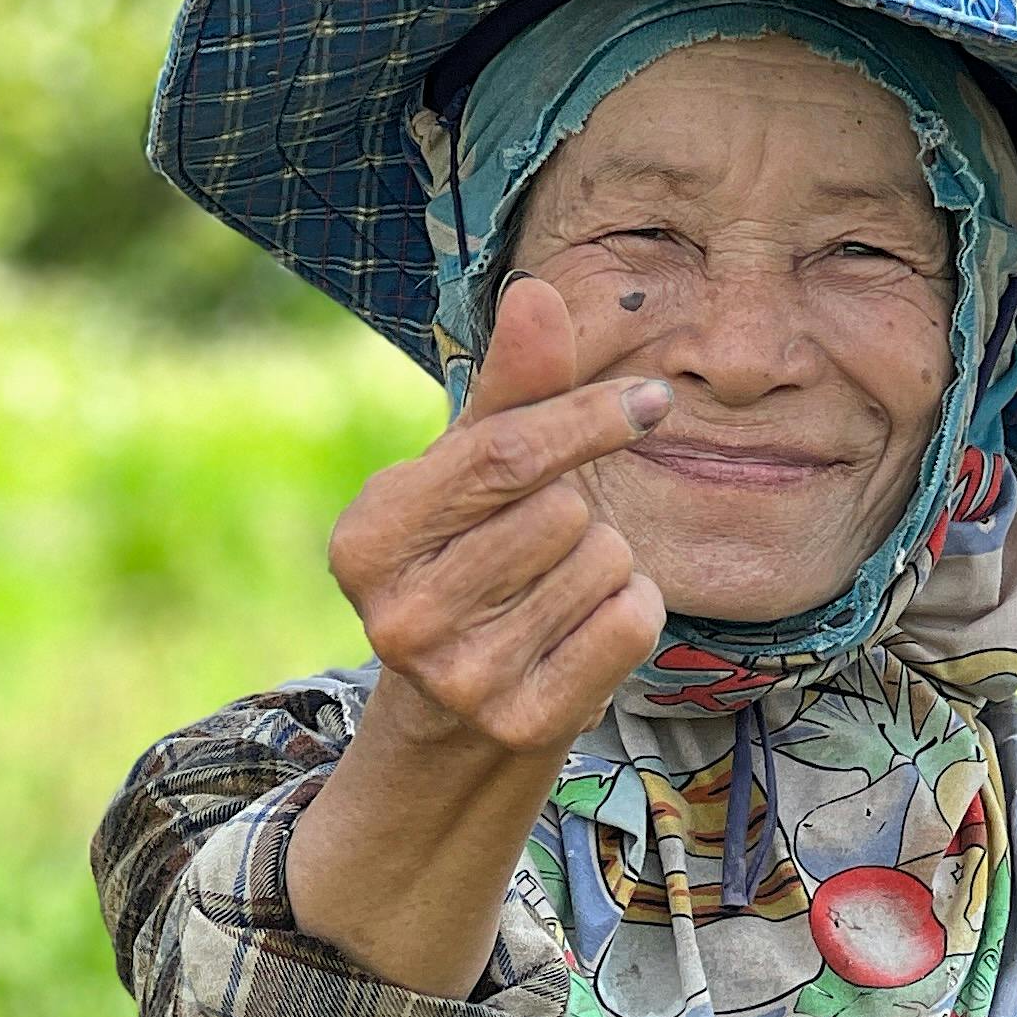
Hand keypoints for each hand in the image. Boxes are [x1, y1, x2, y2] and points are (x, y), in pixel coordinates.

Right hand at [330, 272, 670, 758]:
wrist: (464, 713)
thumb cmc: (477, 558)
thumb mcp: (475, 471)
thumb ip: (512, 388)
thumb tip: (539, 294)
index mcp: (368, 538)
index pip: (504, 455)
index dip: (587, 419)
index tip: (648, 401)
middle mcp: (399, 616)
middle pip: (561, 511)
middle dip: (579, 510)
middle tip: (543, 545)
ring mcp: (459, 678)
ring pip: (601, 562)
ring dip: (605, 562)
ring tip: (555, 590)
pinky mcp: (522, 722)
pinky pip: (628, 623)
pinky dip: (631, 612)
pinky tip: (583, 629)